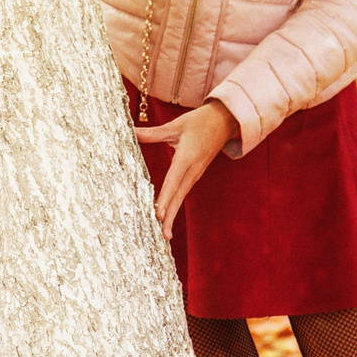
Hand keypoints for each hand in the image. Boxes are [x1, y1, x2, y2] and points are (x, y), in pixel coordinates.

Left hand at [132, 100, 236, 241]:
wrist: (226, 121)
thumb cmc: (199, 121)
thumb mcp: (175, 125)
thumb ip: (152, 133)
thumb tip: (130, 132)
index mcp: (186, 157)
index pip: (172, 181)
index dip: (165, 198)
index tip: (158, 214)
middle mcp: (192, 169)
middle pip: (178, 196)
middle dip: (170, 216)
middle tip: (162, 236)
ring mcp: (195, 173)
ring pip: (181, 197)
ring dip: (173, 214)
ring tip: (164, 234)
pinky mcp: (196, 174)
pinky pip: (184, 192)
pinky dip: (176, 205)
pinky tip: (168, 216)